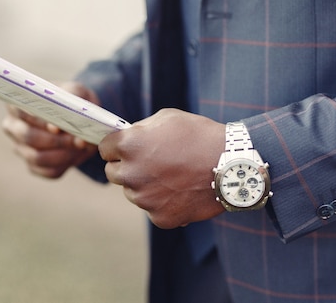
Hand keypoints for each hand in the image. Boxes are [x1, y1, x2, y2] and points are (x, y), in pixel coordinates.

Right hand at [2, 82, 98, 178]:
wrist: (79, 116)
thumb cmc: (72, 100)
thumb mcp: (74, 93)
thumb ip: (67, 105)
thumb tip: (56, 128)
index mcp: (17, 104)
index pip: (20, 112)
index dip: (38, 120)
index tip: (57, 127)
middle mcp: (14, 127)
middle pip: (27, 137)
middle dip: (55, 140)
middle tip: (78, 139)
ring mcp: (21, 148)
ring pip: (37, 158)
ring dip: (63, 154)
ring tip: (81, 146)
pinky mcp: (34, 166)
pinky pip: (49, 171)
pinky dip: (66, 164)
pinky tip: (78, 153)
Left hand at [100, 108, 225, 228]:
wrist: (231, 164)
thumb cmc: (199, 135)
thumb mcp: (166, 118)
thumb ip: (140, 129)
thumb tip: (127, 137)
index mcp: (127, 145)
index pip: (105, 149)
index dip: (117, 147)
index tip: (128, 147)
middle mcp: (130, 173)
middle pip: (113, 173)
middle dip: (127, 167)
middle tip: (150, 163)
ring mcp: (144, 199)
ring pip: (133, 192)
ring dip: (144, 185)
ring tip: (172, 175)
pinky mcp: (160, 217)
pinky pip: (152, 209)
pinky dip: (163, 202)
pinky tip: (181, 190)